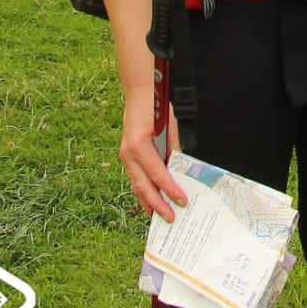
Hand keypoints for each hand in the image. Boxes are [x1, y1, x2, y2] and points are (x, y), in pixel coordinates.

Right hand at [118, 90, 187, 219]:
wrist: (139, 90)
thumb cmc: (155, 104)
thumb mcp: (169, 125)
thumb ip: (174, 148)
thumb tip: (182, 168)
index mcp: (139, 145)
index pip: (158, 174)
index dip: (170, 189)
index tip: (181, 201)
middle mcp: (128, 153)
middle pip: (143, 186)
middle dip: (158, 204)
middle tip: (171, 217)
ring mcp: (124, 154)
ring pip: (136, 184)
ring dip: (148, 201)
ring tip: (159, 215)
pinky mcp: (125, 154)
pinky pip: (134, 177)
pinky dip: (142, 190)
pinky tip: (149, 199)